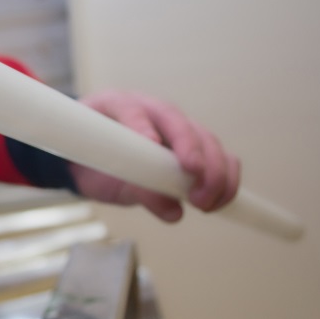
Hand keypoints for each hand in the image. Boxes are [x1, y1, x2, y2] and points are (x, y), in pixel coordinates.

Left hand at [69, 91, 240, 221]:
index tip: (151, 144)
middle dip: (191, 152)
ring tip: (204, 202)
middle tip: (192, 186)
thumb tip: (175, 211)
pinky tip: (220, 200)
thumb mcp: (101, 176)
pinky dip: (226, 178)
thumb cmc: (93, 159)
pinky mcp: (194, 147)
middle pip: (178, 123)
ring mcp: (177, 128)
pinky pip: (220, 156)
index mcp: (120, 107)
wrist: (93, 158)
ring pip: (205, 139)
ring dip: (213, 171)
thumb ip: (134, 188)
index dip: (140, 125)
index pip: (130, 110)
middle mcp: (153, 112)